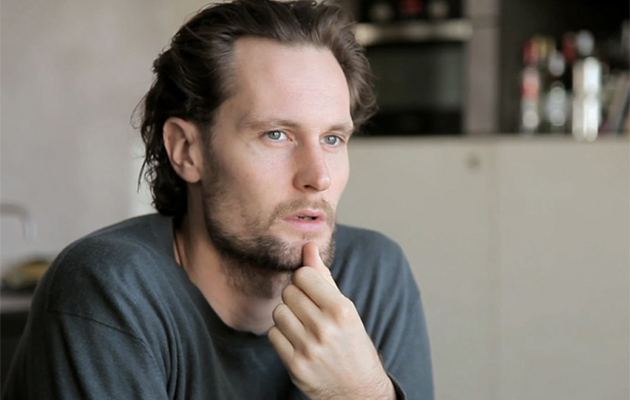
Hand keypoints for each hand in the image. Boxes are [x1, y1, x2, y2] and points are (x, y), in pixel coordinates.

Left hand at [268, 242, 394, 399]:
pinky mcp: (295, 365)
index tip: (313, 290)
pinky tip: (298, 341)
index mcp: (342, 309)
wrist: (359, 392)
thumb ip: (324, 277)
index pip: (304, 275)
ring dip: (288, 316)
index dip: (305, 280)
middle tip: (309, 310)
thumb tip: (307, 246)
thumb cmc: (353, 344)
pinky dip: (282, 335)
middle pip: (289, 292)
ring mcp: (309, 348)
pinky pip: (274, 334)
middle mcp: (325, 328)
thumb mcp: (346, 309)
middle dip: (296, 297)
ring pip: (279, 312)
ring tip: (304, 326)